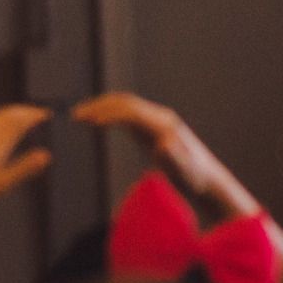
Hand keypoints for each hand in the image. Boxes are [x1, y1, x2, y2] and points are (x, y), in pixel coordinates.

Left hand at [0, 105, 51, 224]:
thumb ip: (24, 168)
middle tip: (37, 113)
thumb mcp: (1, 185)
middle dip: (22, 112)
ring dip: (8, 116)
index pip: (16, 122)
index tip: (46, 113)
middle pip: (3, 116)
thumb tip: (46, 154)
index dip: (32, 115)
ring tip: (20, 119)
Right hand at [72, 92, 253, 213]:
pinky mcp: (150, 127)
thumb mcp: (185, 173)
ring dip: (100, 107)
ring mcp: (155, 120)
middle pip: (124, 102)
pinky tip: (94, 122)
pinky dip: (107, 113)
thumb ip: (175, 159)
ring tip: (78, 116)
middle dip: (98, 106)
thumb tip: (162, 144)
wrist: (207, 180)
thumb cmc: (194, 180)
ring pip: (123, 105)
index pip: (131, 111)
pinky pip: (125, 113)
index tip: (89, 122)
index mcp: (164, 125)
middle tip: (75, 116)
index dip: (109, 114)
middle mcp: (160, 117)